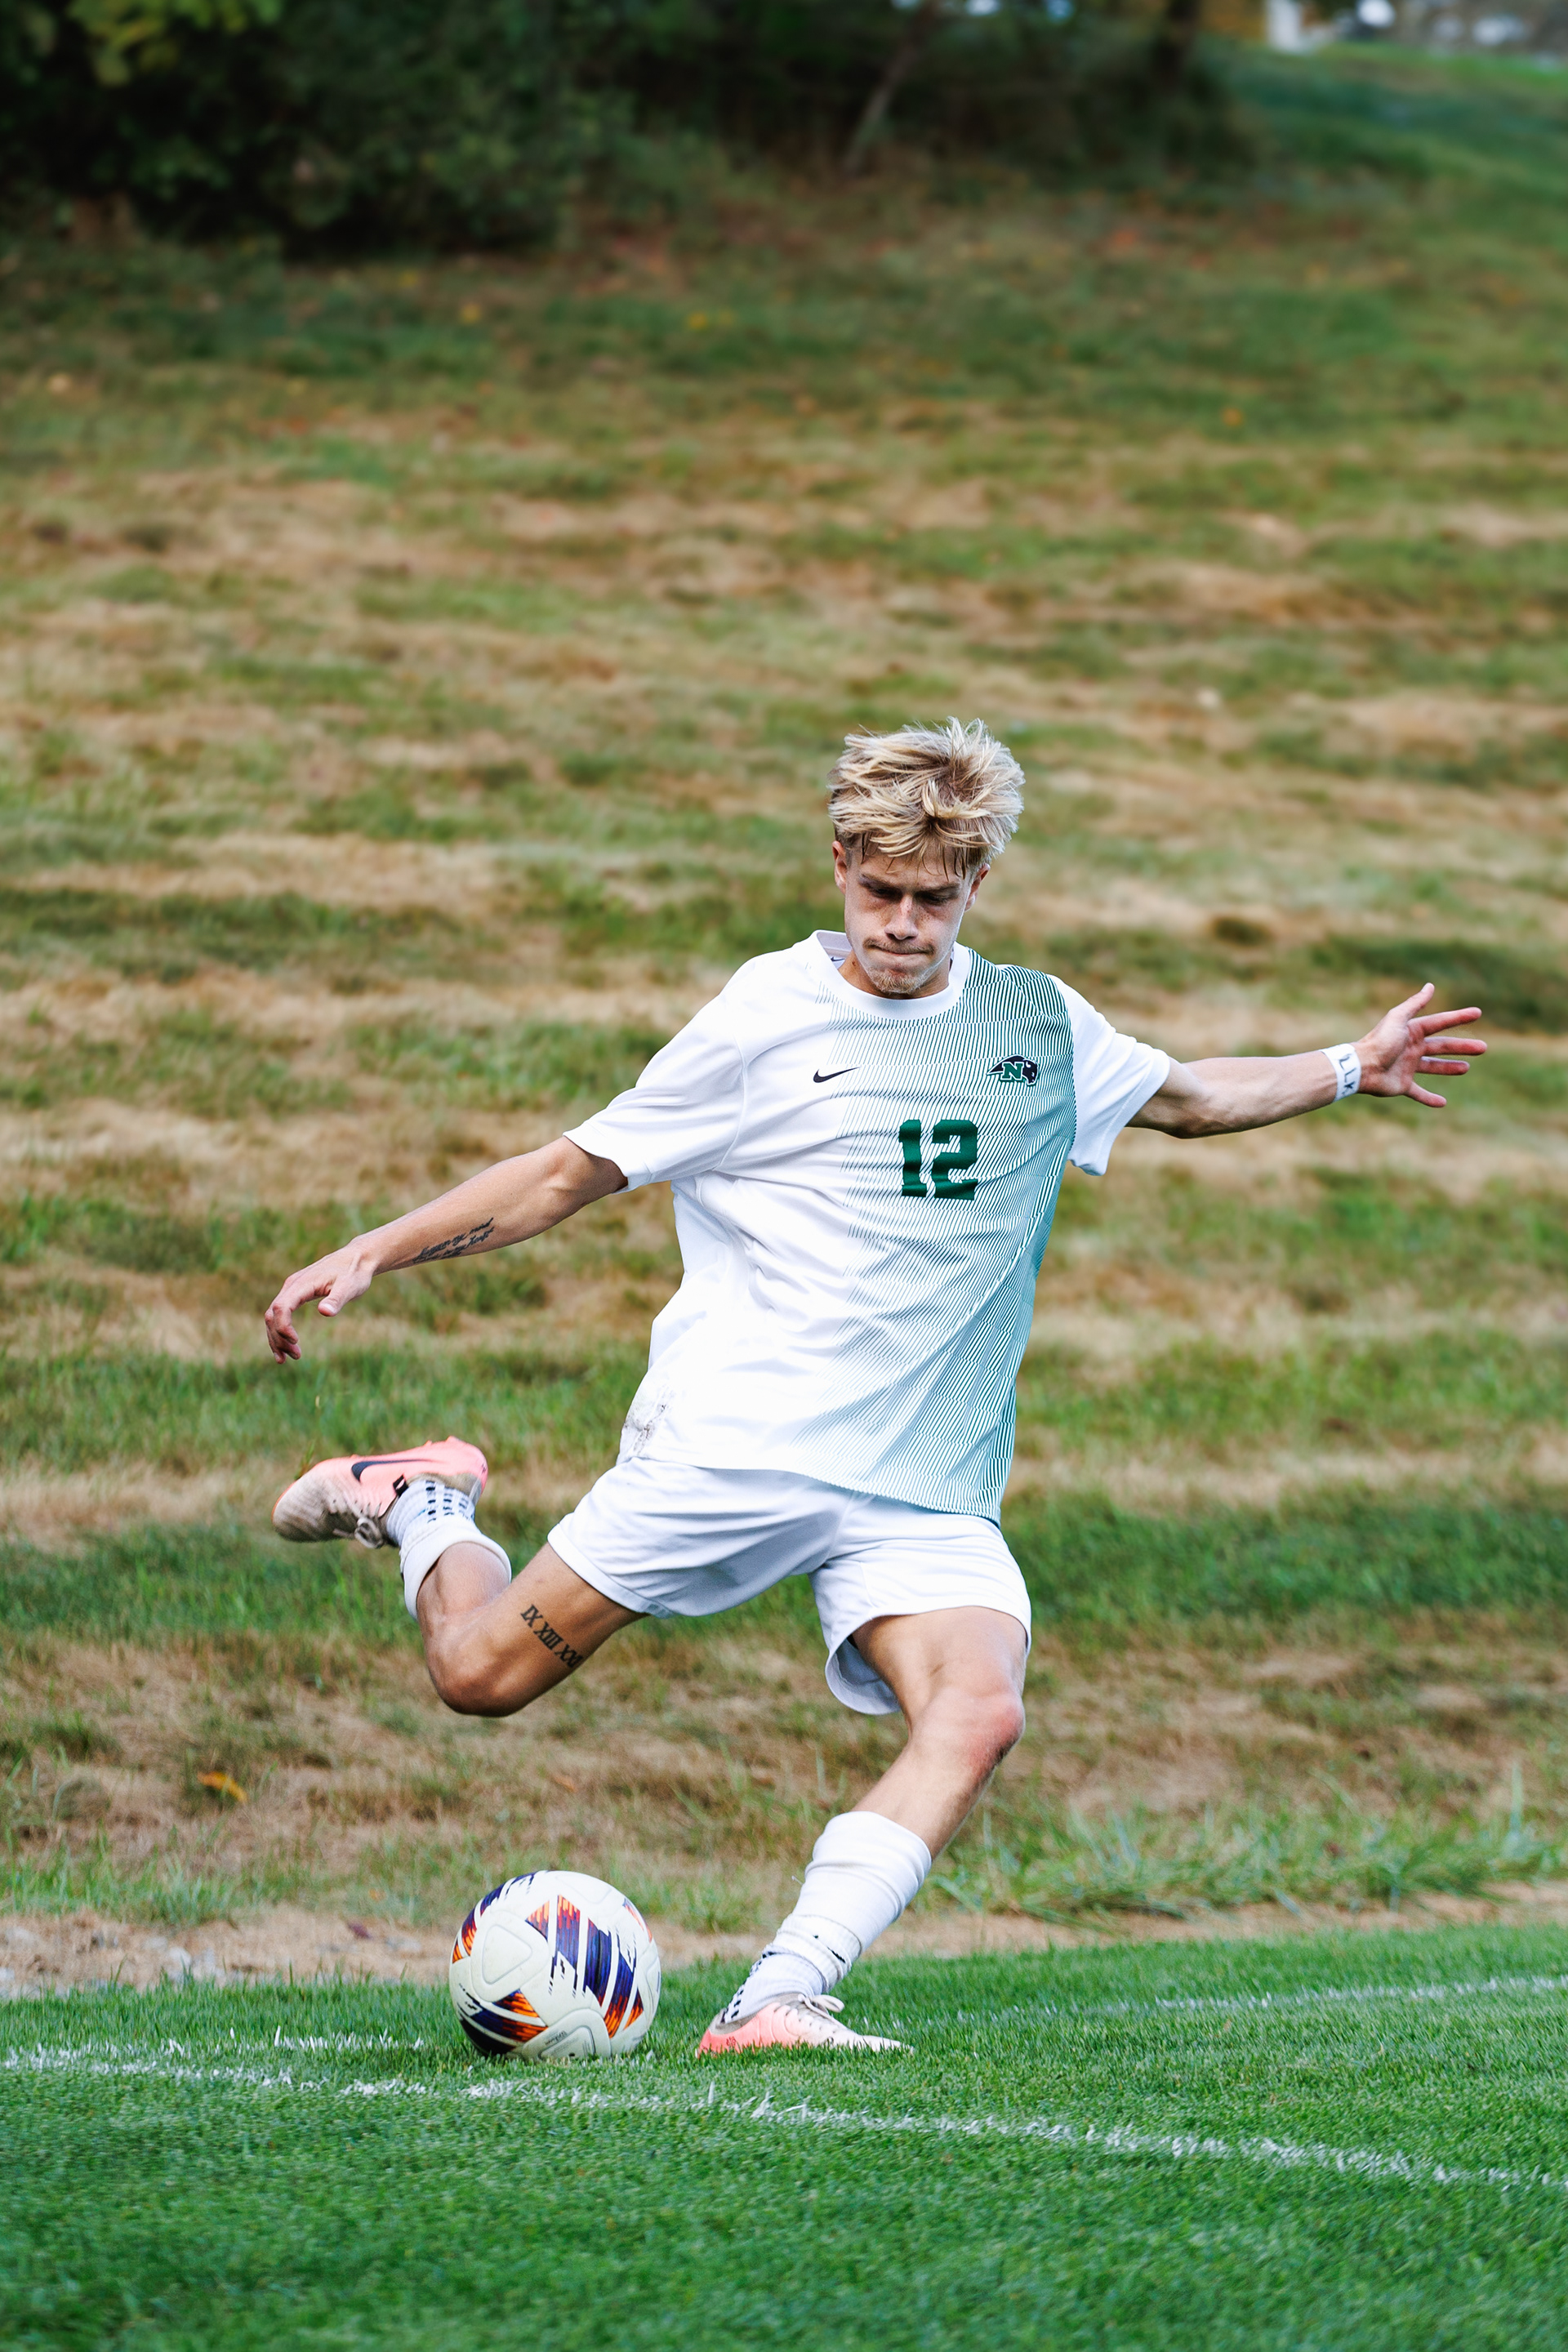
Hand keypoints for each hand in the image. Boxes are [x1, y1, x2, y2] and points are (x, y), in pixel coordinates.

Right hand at [264, 1242, 374, 1362]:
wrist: (357, 1259)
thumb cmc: (354, 1273)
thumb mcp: (350, 1287)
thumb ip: (337, 1299)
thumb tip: (324, 1312)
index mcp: (301, 1284)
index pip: (282, 1307)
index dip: (283, 1327)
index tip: (296, 1342)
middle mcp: (292, 1286)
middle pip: (273, 1314)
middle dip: (279, 1337)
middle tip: (295, 1356)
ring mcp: (292, 1290)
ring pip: (273, 1316)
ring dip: (277, 1338)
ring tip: (287, 1358)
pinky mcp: (296, 1294)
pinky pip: (281, 1314)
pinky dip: (280, 1331)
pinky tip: (286, 1347)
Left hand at [1355, 984, 1485, 1107]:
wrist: (1362, 1067)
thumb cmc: (1380, 1042)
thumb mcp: (1398, 1018)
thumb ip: (1415, 1003)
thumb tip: (1430, 985)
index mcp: (1412, 1032)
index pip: (1440, 1023)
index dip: (1459, 1017)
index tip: (1478, 1013)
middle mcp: (1412, 1048)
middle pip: (1442, 1046)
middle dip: (1462, 1047)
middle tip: (1483, 1048)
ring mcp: (1408, 1067)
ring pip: (1434, 1067)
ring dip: (1450, 1068)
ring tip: (1466, 1068)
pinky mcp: (1402, 1085)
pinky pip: (1419, 1092)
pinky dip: (1429, 1098)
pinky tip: (1443, 1103)